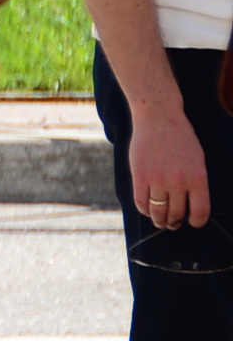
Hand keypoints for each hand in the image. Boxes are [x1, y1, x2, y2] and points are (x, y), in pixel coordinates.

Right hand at [130, 108, 211, 228]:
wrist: (158, 117)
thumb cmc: (180, 138)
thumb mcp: (197, 161)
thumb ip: (195, 184)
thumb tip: (189, 206)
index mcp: (198, 179)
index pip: (200, 213)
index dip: (197, 222)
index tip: (192, 222)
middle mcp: (178, 182)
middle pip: (177, 214)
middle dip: (175, 222)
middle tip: (173, 223)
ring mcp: (157, 179)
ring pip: (158, 212)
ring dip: (159, 220)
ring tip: (160, 221)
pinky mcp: (139, 175)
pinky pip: (141, 202)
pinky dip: (144, 210)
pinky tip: (147, 209)